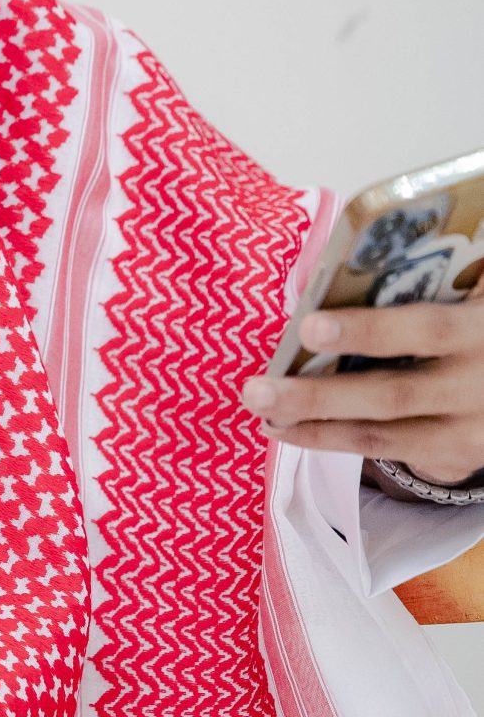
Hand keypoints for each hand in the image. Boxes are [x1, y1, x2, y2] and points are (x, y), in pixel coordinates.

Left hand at [241, 297, 483, 487]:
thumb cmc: (481, 322)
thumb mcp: (476, 290)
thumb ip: (436, 276)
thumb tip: (352, 260)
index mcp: (481, 330)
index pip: (425, 331)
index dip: (368, 330)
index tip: (308, 326)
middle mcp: (480, 386)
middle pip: (392, 395)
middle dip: (319, 396)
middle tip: (256, 391)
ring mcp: (471, 430)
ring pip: (383, 436)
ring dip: (314, 426)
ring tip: (261, 411)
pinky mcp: (458, 456)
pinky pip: (387, 451)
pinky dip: (332, 440)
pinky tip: (290, 429)